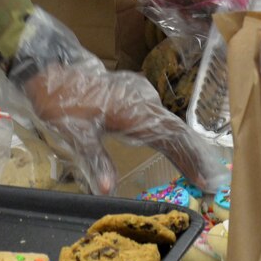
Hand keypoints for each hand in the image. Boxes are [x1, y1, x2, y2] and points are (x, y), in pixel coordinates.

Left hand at [13, 11, 225, 193]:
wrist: (49, 69)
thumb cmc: (62, 102)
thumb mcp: (76, 133)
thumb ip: (96, 160)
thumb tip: (107, 190)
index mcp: (135, 111)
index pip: (173, 138)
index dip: (191, 160)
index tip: (207, 182)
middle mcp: (144, 101)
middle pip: (177, 131)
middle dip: (195, 157)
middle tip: (212, 182)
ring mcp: (140, 95)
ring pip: (169, 124)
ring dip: (185, 147)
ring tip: (200, 170)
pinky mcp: (133, 94)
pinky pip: (158, 117)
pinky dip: (170, 136)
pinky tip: (175, 147)